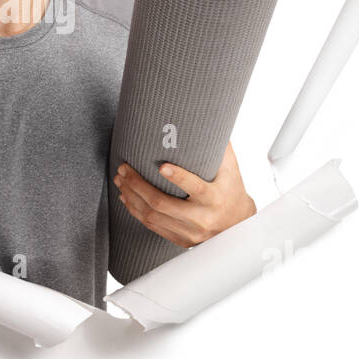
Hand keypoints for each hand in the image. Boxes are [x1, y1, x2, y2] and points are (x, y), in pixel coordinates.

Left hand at [112, 142, 256, 247]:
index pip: (196, 188)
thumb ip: (220, 147)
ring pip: (152, 216)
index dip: (178, 178)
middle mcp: (202, 218)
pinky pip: (152, 226)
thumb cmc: (231, 189)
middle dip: (138, 185)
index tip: (161, 166)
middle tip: (124, 168)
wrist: (238, 224)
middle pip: (163, 204)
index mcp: (215, 198)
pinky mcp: (180, 240)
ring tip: (120, 180)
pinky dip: (135, 211)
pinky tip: (126, 197)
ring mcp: (189, 232)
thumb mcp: (231, 168)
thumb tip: (208, 118)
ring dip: (131, 197)